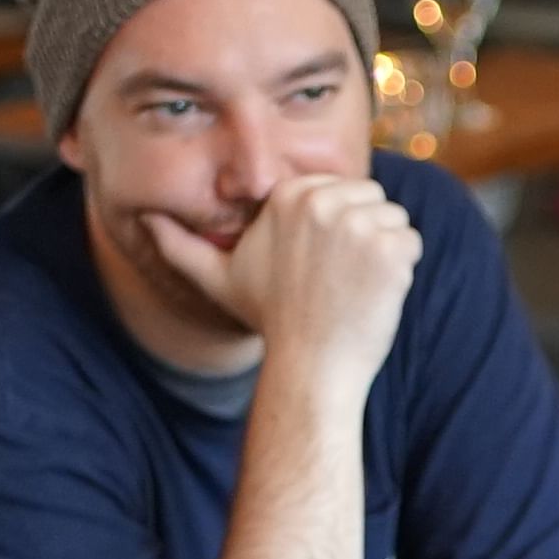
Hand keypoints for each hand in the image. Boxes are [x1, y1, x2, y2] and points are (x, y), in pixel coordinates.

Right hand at [149, 171, 420, 385]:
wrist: (309, 367)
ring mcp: (358, 224)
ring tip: (354, 288)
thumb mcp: (217, 279)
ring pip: (393, 221)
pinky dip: (402, 271)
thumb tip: (147, 219)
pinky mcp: (389, 248)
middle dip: (363, 237)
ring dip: (384, 254)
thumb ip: (181, 246)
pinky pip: (411, 243)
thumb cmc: (270, 321)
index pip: (340, 191)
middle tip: (337, 281)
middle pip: (371, 200)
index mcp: (291, 195)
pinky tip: (373, 296)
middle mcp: (323, 201)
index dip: (336, 230)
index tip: (319, 267)